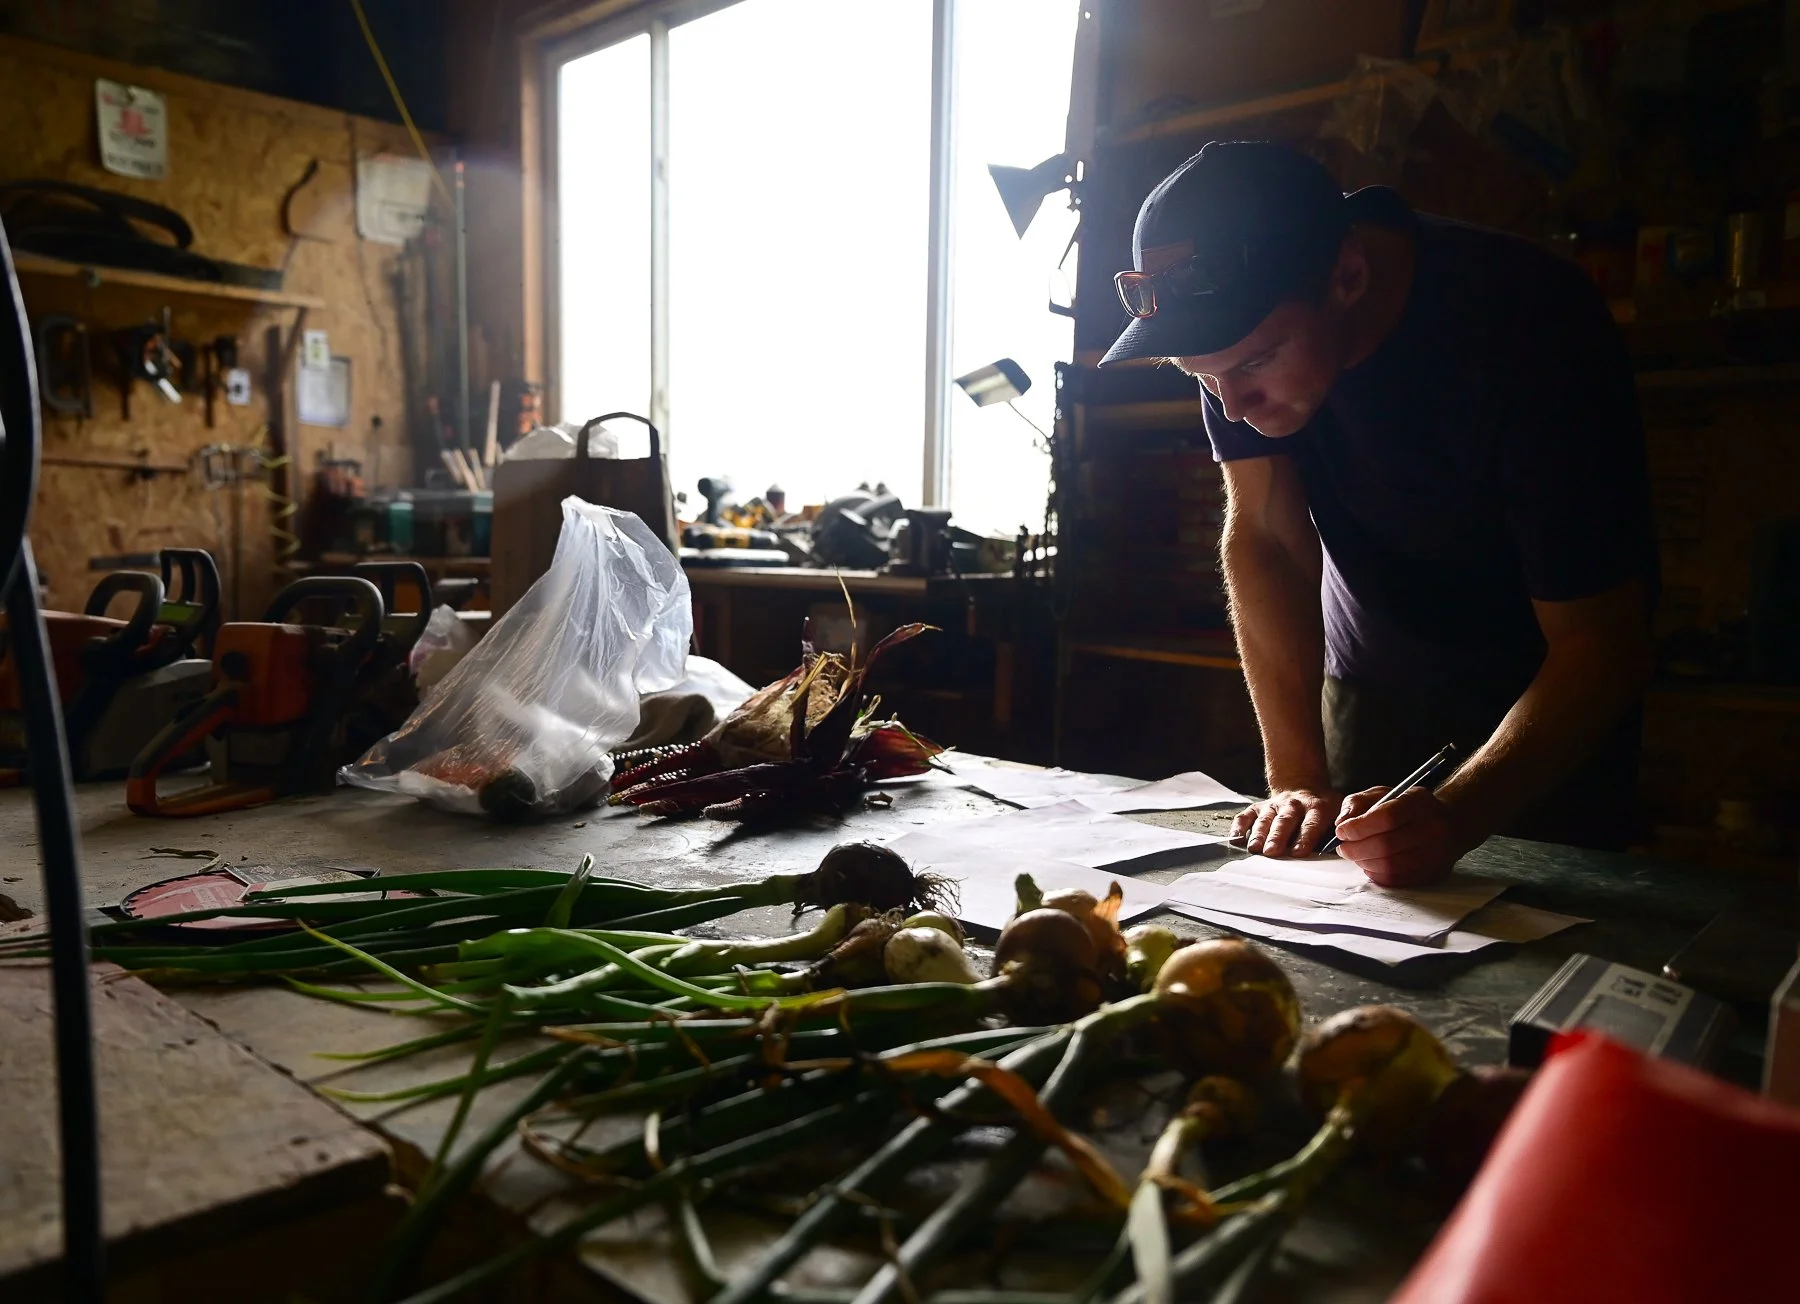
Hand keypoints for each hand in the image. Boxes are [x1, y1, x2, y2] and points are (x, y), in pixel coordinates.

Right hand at [1231, 788, 1342, 856]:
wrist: (1302, 785)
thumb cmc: (1323, 810)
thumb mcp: (1340, 811)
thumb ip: (1342, 827)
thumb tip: (1345, 846)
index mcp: (1317, 807)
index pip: (1311, 823)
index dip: (1305, 837)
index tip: (1298, 853)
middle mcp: (1294, 805)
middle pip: (1285, 821)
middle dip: (1278, 837)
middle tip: (1273, 852)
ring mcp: (1274, 805)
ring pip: (1265, 819)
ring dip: (1259, 834)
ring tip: (1254, 848)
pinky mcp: (1258, 807)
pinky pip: (1246, 815)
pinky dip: (1239, 826)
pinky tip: (1235, 839)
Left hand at [1331, 787, 1473, 886]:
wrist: (1451, 822)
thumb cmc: (1409, 806)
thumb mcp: (1384, 793)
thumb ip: (1358, 803)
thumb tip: (1342, 823)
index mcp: (1419, 803)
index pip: (1387, 817)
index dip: (1359, 827)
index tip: (1342, 831)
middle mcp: (1432, 828)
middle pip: (1386, 845)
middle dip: (1355, 849)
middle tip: (1343, 848)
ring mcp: (1436, 854)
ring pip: (1390, 866)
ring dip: (1363, 862)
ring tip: (1354, 855)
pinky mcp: (1433, 873)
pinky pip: (1397, 880)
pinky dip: (1376, 874)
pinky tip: (1369, 864)